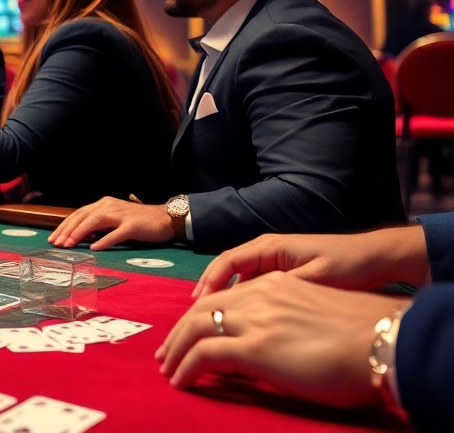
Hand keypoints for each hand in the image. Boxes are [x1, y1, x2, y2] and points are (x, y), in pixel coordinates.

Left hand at [48, 196, 174, 249]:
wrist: (165, 218)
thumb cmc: (139, 222)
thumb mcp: (114, 220)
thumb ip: (99, 225)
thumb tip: (81, 237)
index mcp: (104, 204)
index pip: (78, 214)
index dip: (64, 226)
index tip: (53, 238)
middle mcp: (109, 206)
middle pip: (82, 216)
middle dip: (67, 230)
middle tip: (56, 243)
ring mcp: (121, 215)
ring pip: (95, 221)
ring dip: (79, 232)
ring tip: (69, 244)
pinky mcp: (133, 226)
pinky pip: (116, 234)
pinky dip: (104, 241)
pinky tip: (94, 248)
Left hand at [156, 272, 400, 407]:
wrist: (383, 342)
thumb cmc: (362, 338)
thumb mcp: (314, 318)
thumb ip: (286, 322)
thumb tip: (272, 346)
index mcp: (275, 284)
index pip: (224, 297)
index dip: (201, 315)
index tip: (189, 334)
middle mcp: (258, 296)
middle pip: (202, 309)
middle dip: (180, 332)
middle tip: (167, 353)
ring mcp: (254, 320)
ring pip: (196, 329)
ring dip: (176, 351)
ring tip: (168, 370)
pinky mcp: (254, 347)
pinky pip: (204, 354)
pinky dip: (186, 367)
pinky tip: (181, 381)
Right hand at [194, 225, 429, 298]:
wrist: (375, 258)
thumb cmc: (348, 265)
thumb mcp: (319, 277)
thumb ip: (287, 287)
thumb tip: (255, 302)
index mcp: (271, 247)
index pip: (228, 261)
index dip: (210, 282)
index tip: (198, 304)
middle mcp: (266, 250)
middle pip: (226, 268)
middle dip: (208, 291)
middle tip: (192, 316)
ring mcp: (273, 261)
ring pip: (237, 278)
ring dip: (222, 296)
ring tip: (209, 320)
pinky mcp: (282, 273)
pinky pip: (251, 284)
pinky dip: (240, 299)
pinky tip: (237, 318)